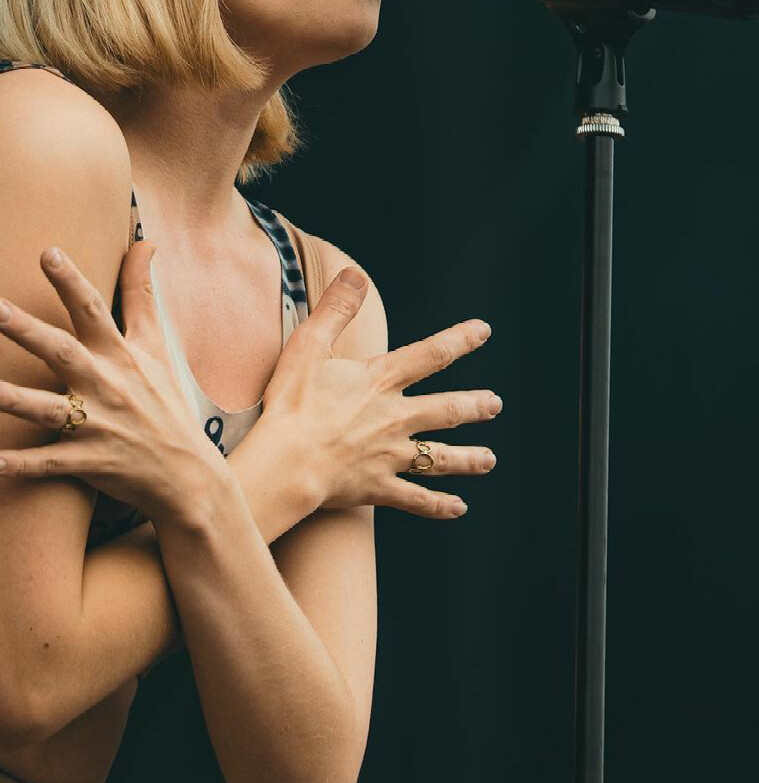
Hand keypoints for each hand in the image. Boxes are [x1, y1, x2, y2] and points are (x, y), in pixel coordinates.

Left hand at [0, 240, 228, 524]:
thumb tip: (144, 241)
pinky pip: (50, 464)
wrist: (187, 475)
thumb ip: (141, 294)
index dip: (71, 281)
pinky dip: (22, 465)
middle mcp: (107, 385)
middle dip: (28, 332)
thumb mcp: (156, 345)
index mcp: (120, 355)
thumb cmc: (164, 402)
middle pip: (63, 353)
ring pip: (50, 411)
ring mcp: (98, 426)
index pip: (93, 310)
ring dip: (14, 401)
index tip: (47, 252)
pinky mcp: (90, 463)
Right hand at [261, 270, 500, 518]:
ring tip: (490, 459)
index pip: (430, 354)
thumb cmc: (292, 403)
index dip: (459, 340)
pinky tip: (458, 509)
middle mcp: (394, 418)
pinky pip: (416, 499)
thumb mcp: (308, 345)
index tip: (483, 330)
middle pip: (446, 410)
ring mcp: (390, 455)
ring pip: (440, 458)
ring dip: (469, 458)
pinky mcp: (378, 488)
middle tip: (495, 404)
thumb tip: (355, 274)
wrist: (287, 461)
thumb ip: (334, 309)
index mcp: (380, 381)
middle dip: (474, 406)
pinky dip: (439, 506)